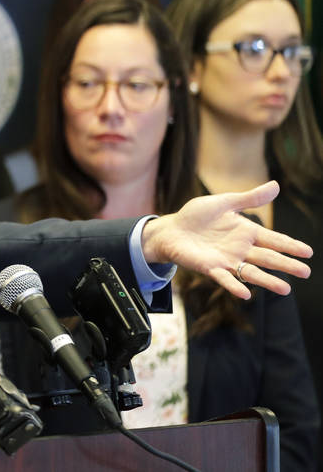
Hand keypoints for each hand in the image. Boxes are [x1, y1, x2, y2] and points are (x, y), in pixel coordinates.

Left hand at [142, 181, 311, 298]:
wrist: (171, 229)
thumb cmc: (197, 216)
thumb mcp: (224, 202)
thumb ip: (249, 198)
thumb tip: (276, 185)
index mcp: (246, 232)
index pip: (273, 240)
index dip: (290, 245)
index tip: (308, 252)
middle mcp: (241, 249)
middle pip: (268, 258)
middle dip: (286, 265)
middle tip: (305, 272)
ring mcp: (226, 260)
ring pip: (251, 272)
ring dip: (268, 281)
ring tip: (286, 289)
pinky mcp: (210, 268)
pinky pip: (224, 279)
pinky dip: (234, 286)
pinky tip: (245, 294)